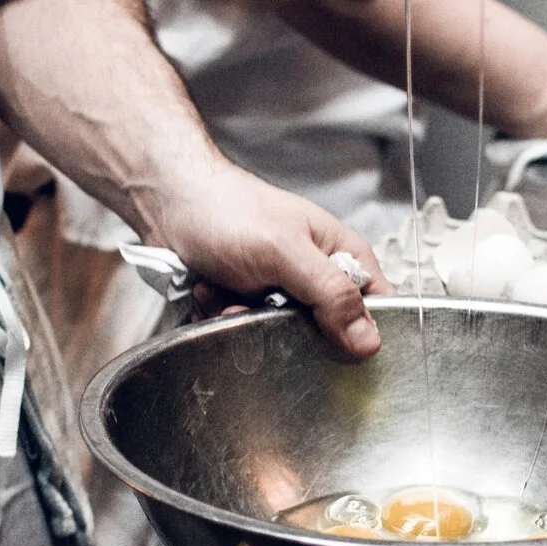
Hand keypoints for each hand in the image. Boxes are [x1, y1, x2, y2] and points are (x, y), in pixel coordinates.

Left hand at [142, 164, 385, 359]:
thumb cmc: (227, 210)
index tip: (332, 344)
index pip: (378, 307)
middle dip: (287, 330)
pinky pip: (248, 330)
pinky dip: (225, 316)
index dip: (363, 333)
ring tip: (226, 292)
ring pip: (280, 335)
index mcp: (342, 254)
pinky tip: (211, 292)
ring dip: (247, 321)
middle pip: (327, 332)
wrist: (168, 202)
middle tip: (259, 307)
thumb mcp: (285, 252)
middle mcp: (317, 273)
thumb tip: (370, 340)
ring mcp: (282, 288)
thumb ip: (330, 293)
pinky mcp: (250, 299)